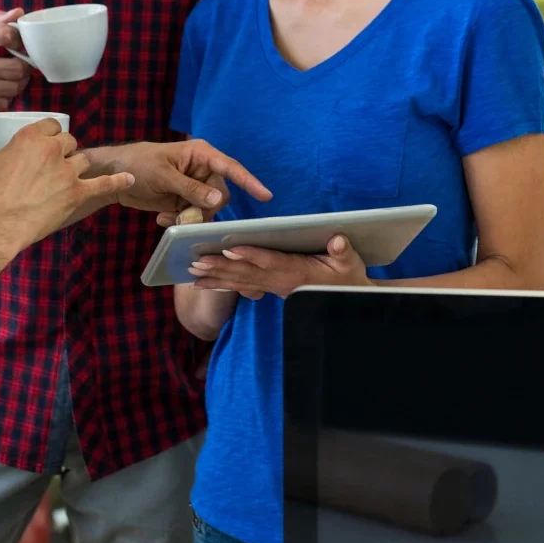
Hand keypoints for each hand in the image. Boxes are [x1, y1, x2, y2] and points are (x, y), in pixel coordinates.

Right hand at [0, 9, 29, 115]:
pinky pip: (0, 103)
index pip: (5, 35)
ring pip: (11, 88)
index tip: (21, 45)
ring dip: (19, 83)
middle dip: (26, 67)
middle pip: (14, 68)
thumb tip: (18, 13)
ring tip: (15, 78)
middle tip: (25, 65)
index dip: (20, 41)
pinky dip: (5, 97)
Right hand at [0, 119, 133, 251]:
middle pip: (69, 141)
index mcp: (30, 137)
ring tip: (68, 179)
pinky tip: (129, 178)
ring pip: (82, 160)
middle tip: (54, 166)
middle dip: (64, 151)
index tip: (49, 143)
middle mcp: (52, 149)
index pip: (52, 125)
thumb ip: (13, 153)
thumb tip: (18, 155)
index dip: (51, 134)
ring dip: (77, 167)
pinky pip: (104, 184)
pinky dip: (118, 181)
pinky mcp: (77, 192)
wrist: (0, 221)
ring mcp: (67, 171)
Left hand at [98, 140, 272, 221]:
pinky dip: (181, 221)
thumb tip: (218, 199)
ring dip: (190, 218)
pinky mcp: (184, 201)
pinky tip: (162, 219)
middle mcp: (202, 170)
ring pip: (208, 209)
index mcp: (201, 154)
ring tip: (167, 218)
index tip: (266, 196)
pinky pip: (193, 216)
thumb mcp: (163, 176)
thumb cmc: (138, 164)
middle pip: (220, 196)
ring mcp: (194, 187)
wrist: (115, 176)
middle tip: (184, 216)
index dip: (249, 182)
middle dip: (205, 209)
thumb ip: (190, 188)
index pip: (231, 168)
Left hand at [187, 235, 370, 299]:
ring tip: (192, 273)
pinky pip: (242, 288)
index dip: (251, 256)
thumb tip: (337, 241)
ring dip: (215, 277)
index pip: (271, 262)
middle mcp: (281, 282)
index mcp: (298, 273)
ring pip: (240, 282)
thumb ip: (343, 252)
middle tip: (196, 263)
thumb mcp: (351, 263)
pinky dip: (222, 284)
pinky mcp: (270, 290)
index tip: (230, 250)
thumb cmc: (348, 277)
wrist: (349, 300)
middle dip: (221, 268)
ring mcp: (274, 288)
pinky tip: (202, 283)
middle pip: (247, 274)